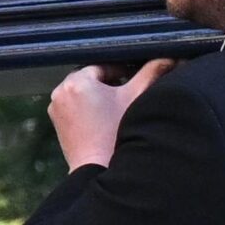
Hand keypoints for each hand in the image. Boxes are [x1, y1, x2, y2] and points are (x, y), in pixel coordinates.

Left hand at [47, 59, 175, 170]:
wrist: (98, 168)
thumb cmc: (117, 132)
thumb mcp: (138, 97)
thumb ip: (153, 72)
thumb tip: (168, 56)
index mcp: (77, 80)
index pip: (103, 66)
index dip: (123, 72)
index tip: (136, 81)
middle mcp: (61, 91)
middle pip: (91, 79)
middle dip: (109, 85)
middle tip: (129, 95)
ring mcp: (56, 108)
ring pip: (82, 93)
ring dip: (99, 97)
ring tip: (118, 109)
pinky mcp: (57, 124)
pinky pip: (75, 107)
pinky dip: (88, 109)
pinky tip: (104, 120)